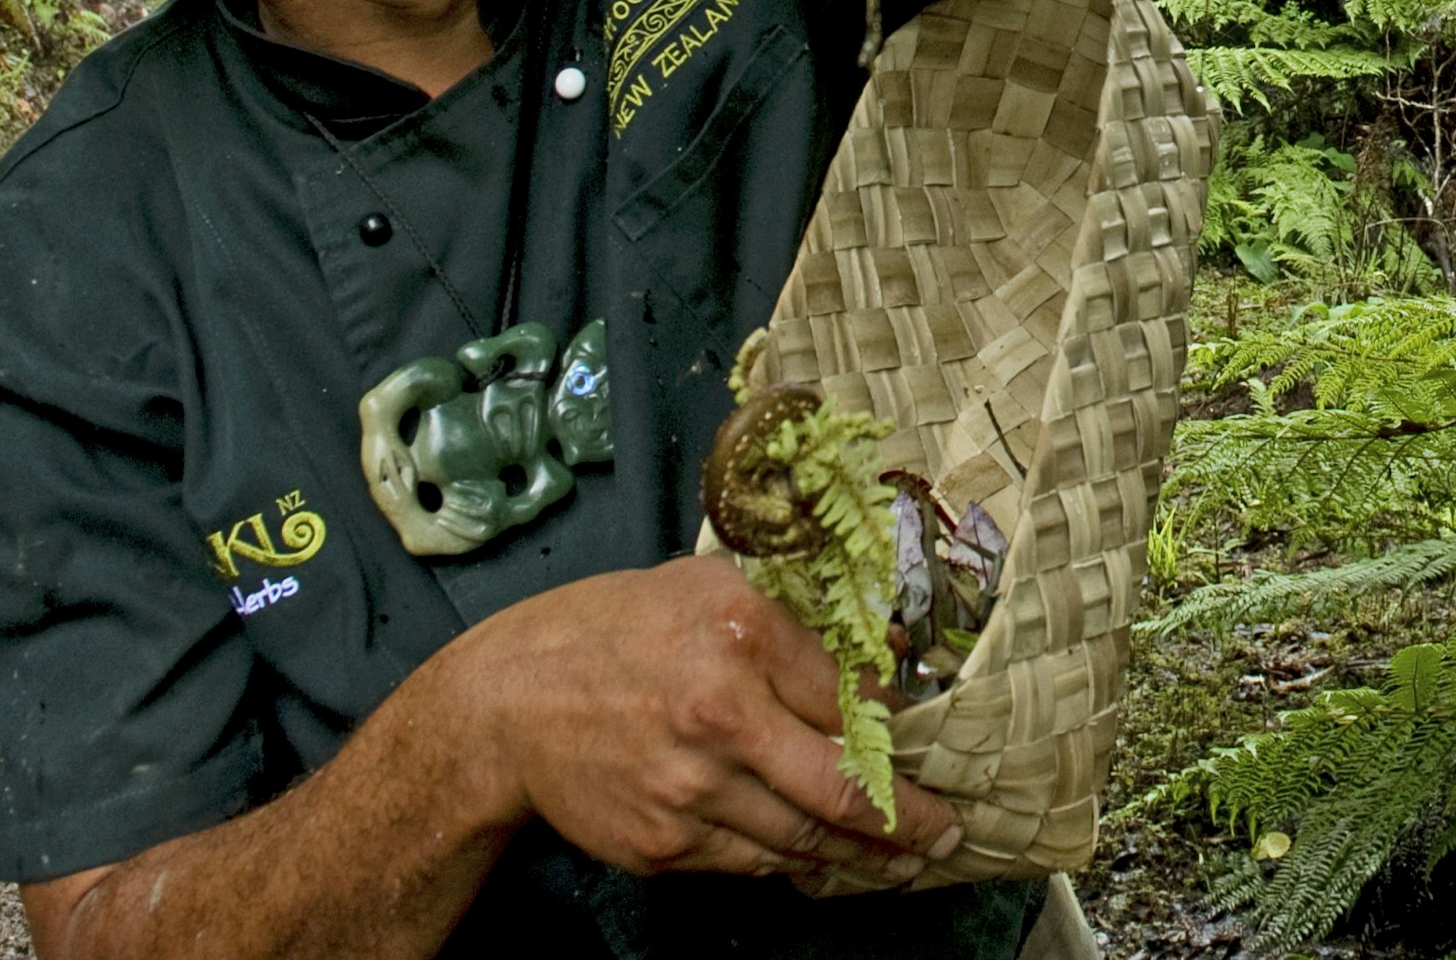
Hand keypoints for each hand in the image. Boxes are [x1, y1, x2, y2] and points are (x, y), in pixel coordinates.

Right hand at [449, 555, 959, 880]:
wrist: (508, 701)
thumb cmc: (614, 632)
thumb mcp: (707, 591)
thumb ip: (794, 626)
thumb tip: (888, 653)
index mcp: (741, 637)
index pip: (854, 701)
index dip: (904, 736)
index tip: (937, 754)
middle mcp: (721, 716)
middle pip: (843, 790)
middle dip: (908, 821)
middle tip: (946, 832)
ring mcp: (691, 790)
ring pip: (802, 840)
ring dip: (861, 857)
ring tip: (902, 861)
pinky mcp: (665, 844)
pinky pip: (750, 863)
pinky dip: (792, 865)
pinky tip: (821, 862)